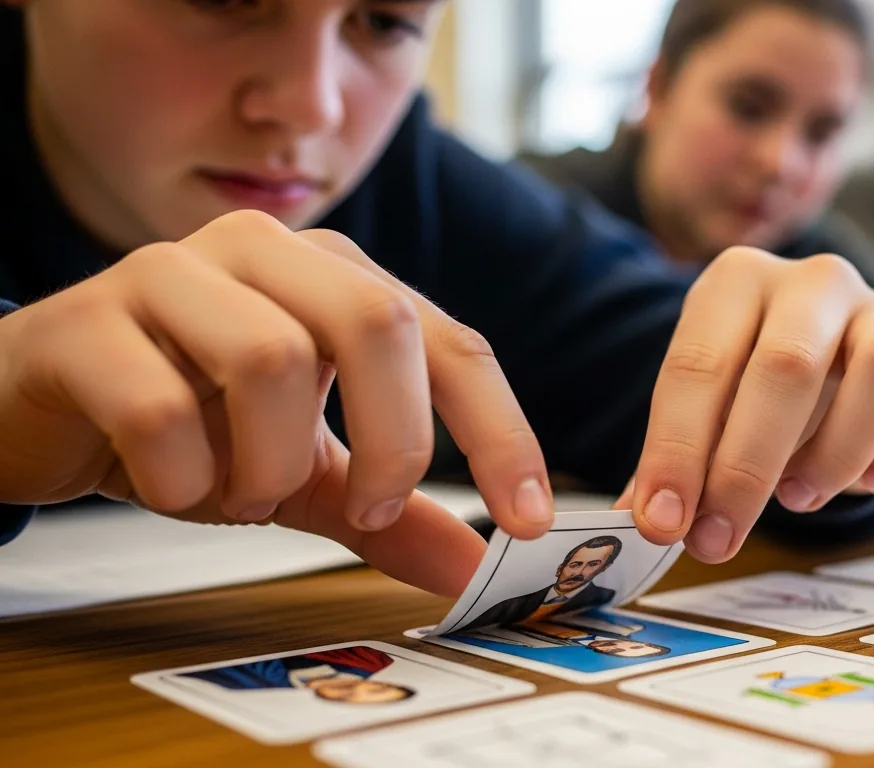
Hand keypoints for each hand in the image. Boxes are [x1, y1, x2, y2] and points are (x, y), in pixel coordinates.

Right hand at [0, 211, 554, 596]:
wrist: (34, 408)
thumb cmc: (180, 421)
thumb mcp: (299, 471)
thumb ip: (386, 511)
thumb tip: (475, 565)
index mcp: (332, 276)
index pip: (451, 340)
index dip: (501, 430)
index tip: (531, 519)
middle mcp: (263, 251)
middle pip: (378, 320)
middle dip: (393, 439)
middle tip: (368, 510)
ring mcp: (169, 272)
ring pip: (269, 357)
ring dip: (269, 464)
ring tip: (239, 493)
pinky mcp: (85, 320)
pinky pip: (158, 404)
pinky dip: (181, 475)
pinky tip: (170, 485)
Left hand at [624, 248, 873, 562]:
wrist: (830, 353)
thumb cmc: (751, 388)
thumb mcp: (701, 411)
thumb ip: (671, 463)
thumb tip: (636, 524)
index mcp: (738, 281)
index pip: (699, 364)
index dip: (676, 451)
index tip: (663, 523)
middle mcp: (817, 282)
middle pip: (789, 366)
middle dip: (746, 467)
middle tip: (719, 536)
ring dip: (840, 451)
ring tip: (802, 494)